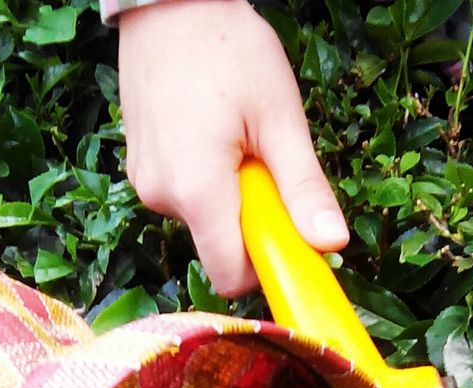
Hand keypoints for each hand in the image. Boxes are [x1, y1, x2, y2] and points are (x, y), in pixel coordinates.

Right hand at [117, 0, 347, 295]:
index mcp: (197, 191)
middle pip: (219, 247)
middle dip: (250, 220)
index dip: (265, 266)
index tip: (287, 237)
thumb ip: (303, 189)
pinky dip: (206, 180)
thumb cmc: (228, 48)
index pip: (231, 276)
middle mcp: (162, 198)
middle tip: (262, 162)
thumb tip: (331, 244)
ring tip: (233, 136)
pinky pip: (183, 196)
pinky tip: (210, 132)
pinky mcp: (140, 171)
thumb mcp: (280, 119)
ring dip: (229, 196)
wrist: (169, 1)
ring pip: (203, 221)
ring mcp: (146, 185)